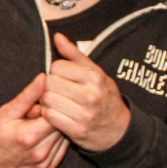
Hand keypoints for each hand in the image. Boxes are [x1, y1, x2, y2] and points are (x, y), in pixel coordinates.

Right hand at [0, 73, 68, 167]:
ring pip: (64, 138)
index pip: (56, 114)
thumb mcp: (6, 111)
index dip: (50, 106)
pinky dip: (55, 140)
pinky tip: (40, 137)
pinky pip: (61, 150)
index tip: (38, 105)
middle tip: (35, 116)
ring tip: (36, 127)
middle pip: (62, 126)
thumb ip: (28, 95)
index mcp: (29, 137)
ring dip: (55, 129)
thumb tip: (44, 78)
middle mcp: (40, 153)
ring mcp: (44, 164)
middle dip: (53, 117)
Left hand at [41, 33, 130, 151]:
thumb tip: (57, 37)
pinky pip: (49, 116)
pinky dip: (49, 114)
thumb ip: (74, 54)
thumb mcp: (95, 72)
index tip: (62, 78)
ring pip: (47, 100)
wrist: (120, 129)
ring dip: (47, 101)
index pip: (57, 66)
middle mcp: (90, 95)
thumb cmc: (104, 96)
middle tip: (57, 91)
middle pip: (50, 83)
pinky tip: (57, 113)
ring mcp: (84, 114)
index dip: (56, 71)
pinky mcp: (77, 130)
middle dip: (49, 86)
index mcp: (94, 77)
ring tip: (56, 101)